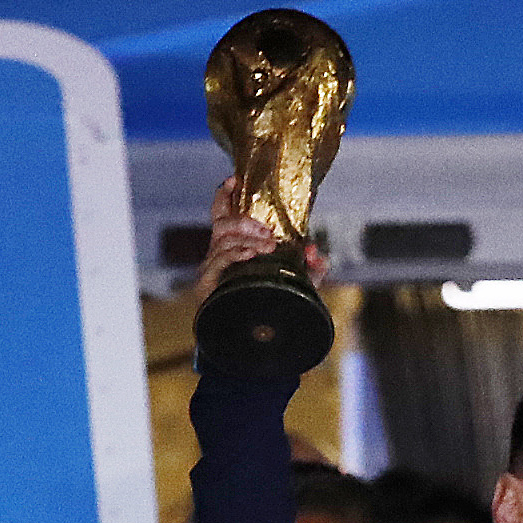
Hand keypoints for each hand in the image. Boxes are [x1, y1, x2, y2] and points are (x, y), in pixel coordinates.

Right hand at [186, 175, 324, 313]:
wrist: (255, 343)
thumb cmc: (273, 306)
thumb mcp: (299, 284)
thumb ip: (312, 268)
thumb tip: (315, 252)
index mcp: (234, 245)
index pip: (221, 213)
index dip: (223, 195)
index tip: (233, 180)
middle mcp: (219, 253)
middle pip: (223, 223)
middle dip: (246, 221)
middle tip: (269, 233)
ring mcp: (213, 269)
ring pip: (223, 240)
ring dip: (247, 240)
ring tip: (268, 247)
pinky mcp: (208, 285)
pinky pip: (218, 261)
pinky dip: (235, 254)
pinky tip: (251, 255)